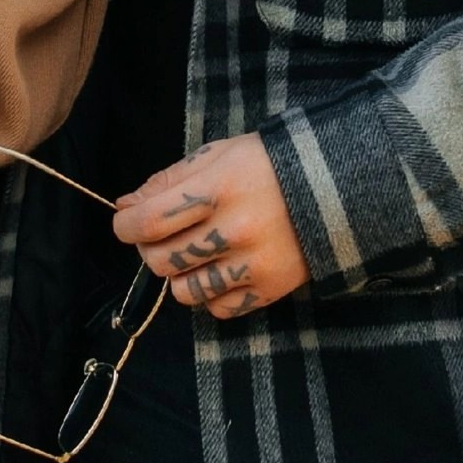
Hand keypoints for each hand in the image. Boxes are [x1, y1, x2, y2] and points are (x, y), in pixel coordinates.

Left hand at [112, 135, 308, 318]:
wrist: (338, 186)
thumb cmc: (268, 163)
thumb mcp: (219, 154)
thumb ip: (170, 179)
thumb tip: (125, 206)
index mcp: (219, 187)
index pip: (150, 220)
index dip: (125, 226)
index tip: (125, 223)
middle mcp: (235, 229)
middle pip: (162, 260)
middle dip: (149, 249)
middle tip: (160, 237)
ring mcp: (254, 264)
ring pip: (185, 292)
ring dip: (179, 275)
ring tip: (193, 254)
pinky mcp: (271, 289)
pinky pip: (218, 308)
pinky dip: (210, 294)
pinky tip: (219, 270)